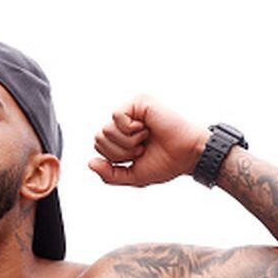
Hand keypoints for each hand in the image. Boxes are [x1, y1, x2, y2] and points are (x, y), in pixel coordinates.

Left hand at [88, 96, 209, 186]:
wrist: (187, 155)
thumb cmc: (165, 163)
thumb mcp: (132, 176)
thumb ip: (110, 174)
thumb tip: (90, 163)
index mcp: (121, 136)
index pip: (98, 145)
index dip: (115, 158)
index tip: (138, 155)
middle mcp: (124, 121)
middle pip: (98, 138)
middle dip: (120, 152)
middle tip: (142, 148)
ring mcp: (131, 109)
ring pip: (105, 129)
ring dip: (127, 142)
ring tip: (145, 139)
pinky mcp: (139, 101)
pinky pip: (116, 116)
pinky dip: (130, 130)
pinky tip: (146, 128)